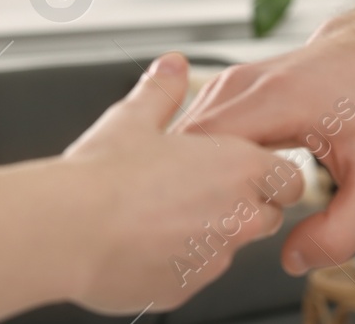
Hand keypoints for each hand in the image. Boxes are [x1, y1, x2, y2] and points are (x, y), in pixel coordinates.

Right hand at [57, 52, 303, 313]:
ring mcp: (214, 258)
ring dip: (210, 234)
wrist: (64, 231)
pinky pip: (193, 274)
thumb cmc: (102, 175)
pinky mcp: (184, 288)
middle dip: (245, 205)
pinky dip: (178, 262)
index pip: (290, 178)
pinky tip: (145, 243)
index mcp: (242, 168)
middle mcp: (239, 215)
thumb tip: (172, 66)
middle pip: (267, 215)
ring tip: (163, 215)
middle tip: (201, 191)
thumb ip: (163, 90)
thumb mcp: (135, 117)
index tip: (249, 170)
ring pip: (229, 247)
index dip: (271, 173)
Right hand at [170, 3, 354, 275]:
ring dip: (198, 182)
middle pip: (182, 154)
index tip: (230, 223)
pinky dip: (204, 166)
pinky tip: (232, 186)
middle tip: (228, 223)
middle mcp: (241, 87)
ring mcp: (228, 85)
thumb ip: (343, 230)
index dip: (204, 201)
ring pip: (184, 146)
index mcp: (273, 100)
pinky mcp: (225, 92)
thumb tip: (293, 259)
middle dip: (196, 197)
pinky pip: (195, 138)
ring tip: (232, 205)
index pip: (200, 158)